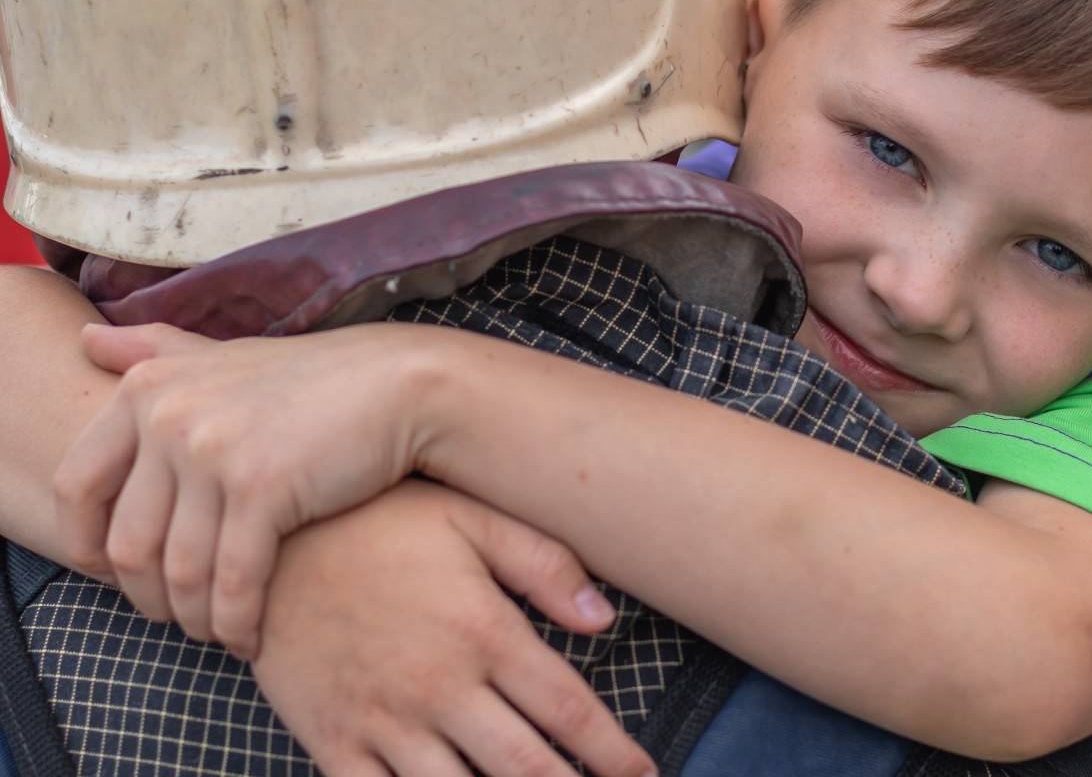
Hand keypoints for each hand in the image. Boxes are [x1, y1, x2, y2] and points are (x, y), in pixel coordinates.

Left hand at [55, 320, 439, 654]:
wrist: (404, 387)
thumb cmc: (316, 381)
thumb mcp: (225, 357)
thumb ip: (154, 353)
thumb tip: (84, 338)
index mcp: (149, 388)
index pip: (79, 486)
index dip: (88, 545)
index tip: (120, 575)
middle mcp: (169, 415)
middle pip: (127, 542)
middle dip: (149, 597)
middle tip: (178, 616)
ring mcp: (213, 452)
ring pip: (179, 572)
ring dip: (196, 620)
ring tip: (216, 632)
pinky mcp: (262, 489)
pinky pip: (232, 582)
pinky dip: (237, 623)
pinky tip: (250, 638)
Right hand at [255, 481, 654, 776]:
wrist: (267, 539)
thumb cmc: (382, 521)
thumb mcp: (471, 519)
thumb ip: (545, 565)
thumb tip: (605, 620)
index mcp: (484, 632)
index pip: (567, 710)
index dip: (612, 753)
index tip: (645, 774)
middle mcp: (440, 686)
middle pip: (524, 767)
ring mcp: (383, 720)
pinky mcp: (333, 740)